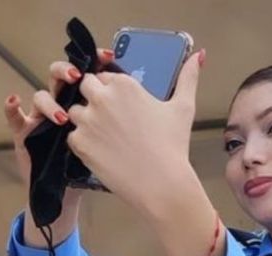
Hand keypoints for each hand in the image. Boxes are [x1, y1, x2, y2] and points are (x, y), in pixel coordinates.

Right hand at [4, 49, 115, 188]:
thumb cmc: (96, 163)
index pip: (88, 73)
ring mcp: (42, 117)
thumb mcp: (116, 139)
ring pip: (42, 95)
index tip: (108, 56)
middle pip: (62, 77)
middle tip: (78, 78)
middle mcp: (62, 103)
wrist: (72, 191)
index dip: (95, 61)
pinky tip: (13, 100)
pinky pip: (15, 118)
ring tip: (63, 116)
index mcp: (85, 101)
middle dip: (68, 71)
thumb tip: (157, 101)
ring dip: (50, 102)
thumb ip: (128, 118)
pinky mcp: (26, 133)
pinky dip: (11, 108)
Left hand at [66, 50, 204, 216]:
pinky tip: (102, 152)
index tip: (121, 106)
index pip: (104, 76)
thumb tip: (198, 55)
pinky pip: (72, 135)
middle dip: (94, 99)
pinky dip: (84, 143)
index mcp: (124, 84)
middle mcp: (102, 97)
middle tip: (111, 121)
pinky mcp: (79, 142)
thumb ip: (188, 78)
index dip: (111, 90)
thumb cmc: (173, 145)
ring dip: (86, 121)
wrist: (161, 183)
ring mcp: (87, 120)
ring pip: (75, 112)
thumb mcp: (184, 107)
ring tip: (106, 138)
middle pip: (85, 87)